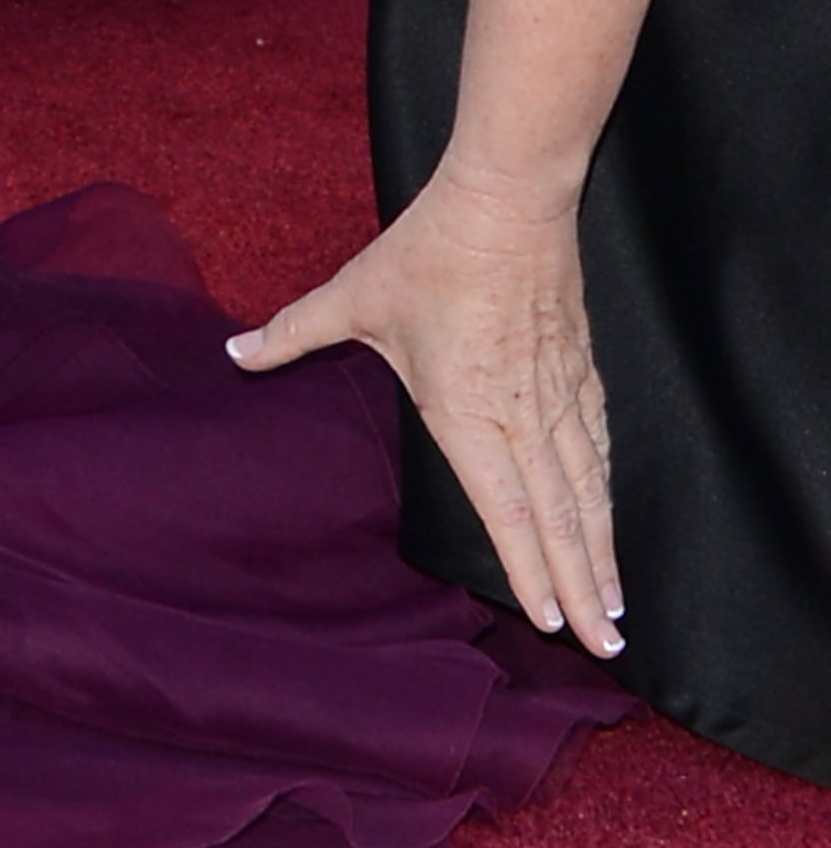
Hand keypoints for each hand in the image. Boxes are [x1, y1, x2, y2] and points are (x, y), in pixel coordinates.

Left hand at [230, 163, 619, 655]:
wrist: (506, 199)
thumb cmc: (427, 252)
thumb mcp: (353, 295)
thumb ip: (293, 332)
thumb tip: (233, 352)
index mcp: (466, 408)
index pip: (505, 506)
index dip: (527, 566)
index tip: (547, 619)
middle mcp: (521, 414)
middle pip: (559, 516)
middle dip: (580, 587)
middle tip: (604, 648)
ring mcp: (558, 395)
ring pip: (588, 490)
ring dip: (602, 552)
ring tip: (614, 610)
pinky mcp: (582, 372)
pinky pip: (599, 448)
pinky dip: (608, 495)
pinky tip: (611, 524)